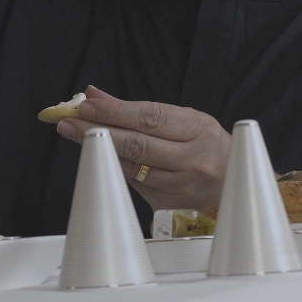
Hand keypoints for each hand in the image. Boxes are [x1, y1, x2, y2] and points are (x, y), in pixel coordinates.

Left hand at [56, 86, 228, 210]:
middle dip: (98, 129)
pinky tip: (101, 156)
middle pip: (137, 144)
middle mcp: (192, 159)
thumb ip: (140, 109)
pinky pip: (134, 184)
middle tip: (68, 121)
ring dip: (101, 149)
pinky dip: (115, 167)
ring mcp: (181, 186)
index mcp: (198, 130)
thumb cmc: (207, 147)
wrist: (233, 185)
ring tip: (74, 133)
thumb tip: (97, 95)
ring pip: (131, 167)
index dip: (115, 111)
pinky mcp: (169, 205)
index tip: (86, 105)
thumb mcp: (184, 120)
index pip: (150, 117)